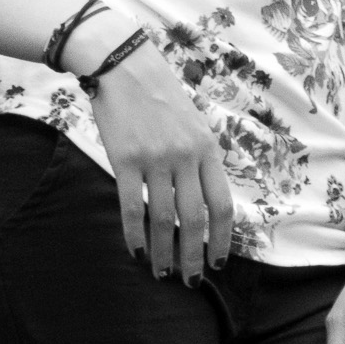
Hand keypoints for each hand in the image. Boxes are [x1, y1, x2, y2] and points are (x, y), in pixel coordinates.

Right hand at [83, 37, 236, 280]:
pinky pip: (130, 207)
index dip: (222, 239)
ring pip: (164, 219)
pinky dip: (134, 235)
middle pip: (195, 220)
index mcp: (207, 149)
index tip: (219, 262)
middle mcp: (186, 157)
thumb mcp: (193, 122)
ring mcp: (155, 159)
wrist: (122, 62)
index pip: (222, 204)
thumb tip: (203, 196)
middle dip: (194, 256)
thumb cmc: (159, 93)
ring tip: (161, 273)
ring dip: (163, 252)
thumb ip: (200, 158)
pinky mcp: (124, 159)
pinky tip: (136, 253)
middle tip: (191, 281)